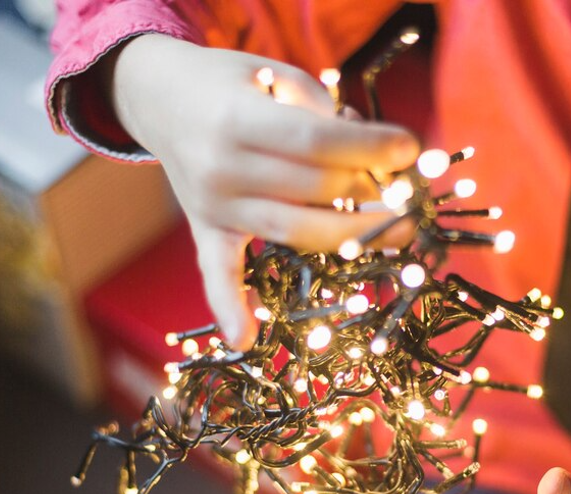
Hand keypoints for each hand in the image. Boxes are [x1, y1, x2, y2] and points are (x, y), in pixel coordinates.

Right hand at [109, 34, 419, 347]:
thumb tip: (377, 157)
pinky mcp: (206, 230)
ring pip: (293, 231)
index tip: (409, 147)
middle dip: (370, 189)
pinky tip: (245, 340)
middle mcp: (221, 169)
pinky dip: (228, 306)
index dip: (368, 148)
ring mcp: (213, 206)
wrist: (161, 97)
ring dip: (352, 236)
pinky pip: (217, 273)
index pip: (316, 142)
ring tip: (401, 234)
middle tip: (409, 190)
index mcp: (237, 120)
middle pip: (313, 190)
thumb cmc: (233, 83)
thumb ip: (320, 113)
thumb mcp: (275, 75)